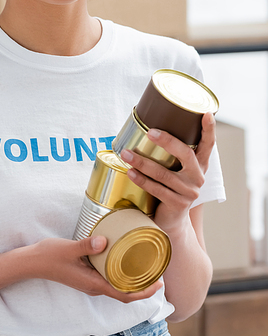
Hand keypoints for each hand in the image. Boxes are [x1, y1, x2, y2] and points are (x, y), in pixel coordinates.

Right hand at [30, 234, 161, 301]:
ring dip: (134, 281)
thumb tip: (105, 241)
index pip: (125, 295)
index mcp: (93, 284)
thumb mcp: (69, 249)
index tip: (159, 284)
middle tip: (159, 272)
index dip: (144, 292)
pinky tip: (125, 261)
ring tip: (147, 266)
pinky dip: (121, 274)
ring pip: (118, 286)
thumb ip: (87, 245)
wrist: (32, 263)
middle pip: (125, 293)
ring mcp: (90, 283)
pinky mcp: (87, 276)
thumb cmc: (50, 257)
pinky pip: (109, 279)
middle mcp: (94, 287)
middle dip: (144, 286)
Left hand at [119, 112, 215, 234]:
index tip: (206, 113)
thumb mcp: (174, 171)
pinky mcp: (177, 204)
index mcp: (199, 165)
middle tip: (149, 132)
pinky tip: (130, 172)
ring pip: (164, 174)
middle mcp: (198, 177)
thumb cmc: (169, 189)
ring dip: (143, 162)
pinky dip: (141, 180)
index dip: (209, 129)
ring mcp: (189, 192)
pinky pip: (157, 189)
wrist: (171, 222)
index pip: (208, 145)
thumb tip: (143, 129)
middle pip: (186, 154)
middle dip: (167, 141)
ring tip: (126, 154)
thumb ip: (169, 156)